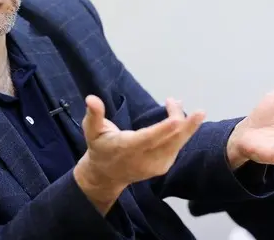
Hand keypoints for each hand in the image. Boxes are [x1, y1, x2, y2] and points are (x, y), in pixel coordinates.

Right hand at [74, 95, 204, 214]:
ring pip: (177, 143)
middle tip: (180, 102)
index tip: (177, 119)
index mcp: (127, 148)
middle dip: (181, 121)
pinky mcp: (164, 166)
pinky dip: (182, 131)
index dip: (163, 130)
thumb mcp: (91, 130)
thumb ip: (94, 115)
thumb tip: (91, 98)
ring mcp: (157, 165)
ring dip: (183, 122)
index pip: (148, 139)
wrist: (106, 175)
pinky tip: (178, 117)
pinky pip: (177, 146)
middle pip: (170, 140)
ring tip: (175, 103)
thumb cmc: (100, 147)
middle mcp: (145, 159)